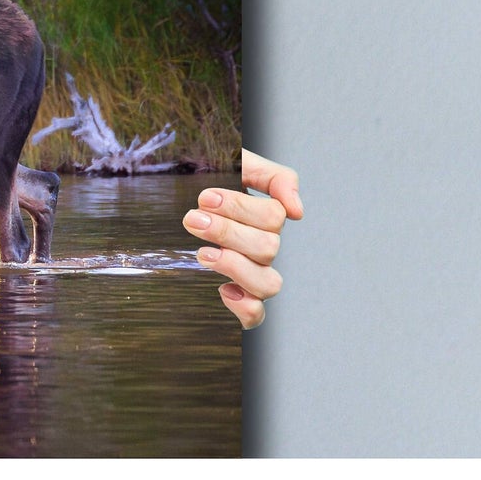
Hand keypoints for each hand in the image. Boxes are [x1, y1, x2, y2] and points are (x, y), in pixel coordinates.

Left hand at [185, 149, 301, 328]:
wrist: (184, 191)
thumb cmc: (214, 180)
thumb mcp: (242, 164)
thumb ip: (275, 177)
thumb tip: (297, 211)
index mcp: (267, 217)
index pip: (273, 217)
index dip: (240, 208)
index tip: (205, 198)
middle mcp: (265, 248)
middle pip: (267, 248)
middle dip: (227, 232)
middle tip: (193, 219)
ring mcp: (255, 274)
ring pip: (269, 284)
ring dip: (235, 267)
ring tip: (203, 254)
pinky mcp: (240, 298)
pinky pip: (256, 315)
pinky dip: (244, 307)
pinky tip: (223, 289)